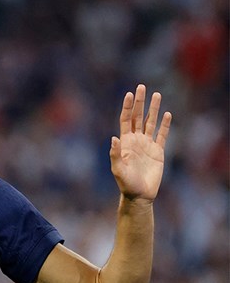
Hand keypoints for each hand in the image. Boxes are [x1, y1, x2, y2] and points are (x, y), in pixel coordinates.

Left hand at [110, 84, 171, 201]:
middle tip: (142, 86)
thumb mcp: (118, 169)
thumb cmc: (126, 184)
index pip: (126, 119)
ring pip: (151, 122)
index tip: (129, 94)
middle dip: (139, 102)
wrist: (139, 195)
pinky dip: (165, 125)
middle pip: (138, 116)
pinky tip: (167, 114)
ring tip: (156, 94)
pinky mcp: (158, 151)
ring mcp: (147, 144)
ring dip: (154, 109)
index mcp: (125, 142)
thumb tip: (114, 138)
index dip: (127, 107)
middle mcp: (136, 140)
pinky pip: (162, 135)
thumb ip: (115, 154)